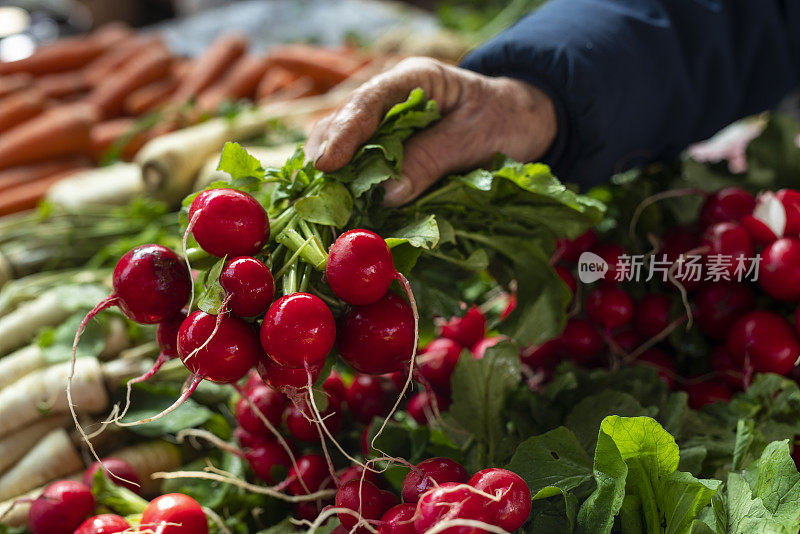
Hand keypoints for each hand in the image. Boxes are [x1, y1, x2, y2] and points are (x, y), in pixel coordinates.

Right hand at [305, 57, 556, 205]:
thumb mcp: (474, 138)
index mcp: (415, 79)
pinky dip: (351, 186)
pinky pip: (361, 166)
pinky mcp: (387, 150)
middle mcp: (391, 97)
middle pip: (344, 121)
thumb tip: (386, 194)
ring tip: (324, 205)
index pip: (369, 100)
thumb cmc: (503, 120)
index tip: (329, 165)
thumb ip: (431, 160)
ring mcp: (386, 124)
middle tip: (318, 194)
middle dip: (329, 156)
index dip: (345, 132)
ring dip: (335, 176)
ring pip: (344, 144)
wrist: (520, 124)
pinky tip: (343, 206)